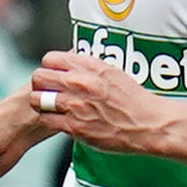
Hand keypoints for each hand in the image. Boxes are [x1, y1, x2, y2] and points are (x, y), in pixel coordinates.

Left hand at [29, 48, 186, 156]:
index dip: (50, 68)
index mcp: (90, 67)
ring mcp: (76, 105)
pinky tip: (60, 119)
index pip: (50, 59)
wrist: (150, 124)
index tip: (55, 75)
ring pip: (37, 99)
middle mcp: (80, 83)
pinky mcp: (75, 126)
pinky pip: (46, 119)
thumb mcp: (114, 73)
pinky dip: (50, 119)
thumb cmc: (135, 100)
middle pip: (39, 77)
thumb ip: (90, 68)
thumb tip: (73, 63)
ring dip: (41, 103)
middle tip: (47, 91)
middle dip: (40, 84)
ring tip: (51, 106)